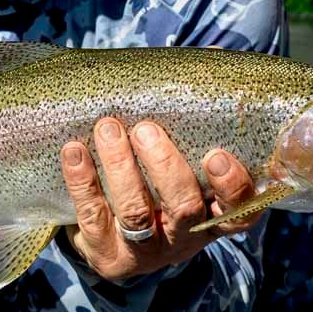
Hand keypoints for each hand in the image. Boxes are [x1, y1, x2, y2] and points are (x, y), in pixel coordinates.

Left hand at [60, 118, 263, 280]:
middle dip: (165, 166)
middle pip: (184, 208)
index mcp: (211, 215)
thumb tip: (214, 55)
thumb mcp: (182, 156)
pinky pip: (93, 217)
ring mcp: (146, 253)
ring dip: (121, 167)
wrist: (111, 237)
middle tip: (146, 130)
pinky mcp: (108, 256)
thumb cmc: (156, 182)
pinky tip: (74, 152)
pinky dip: (83, 181)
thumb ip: (197, 112)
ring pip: (136, 212)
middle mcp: (183, 239)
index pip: (238, 211)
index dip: (231, 187)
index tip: (216, 154)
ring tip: (107, 129)